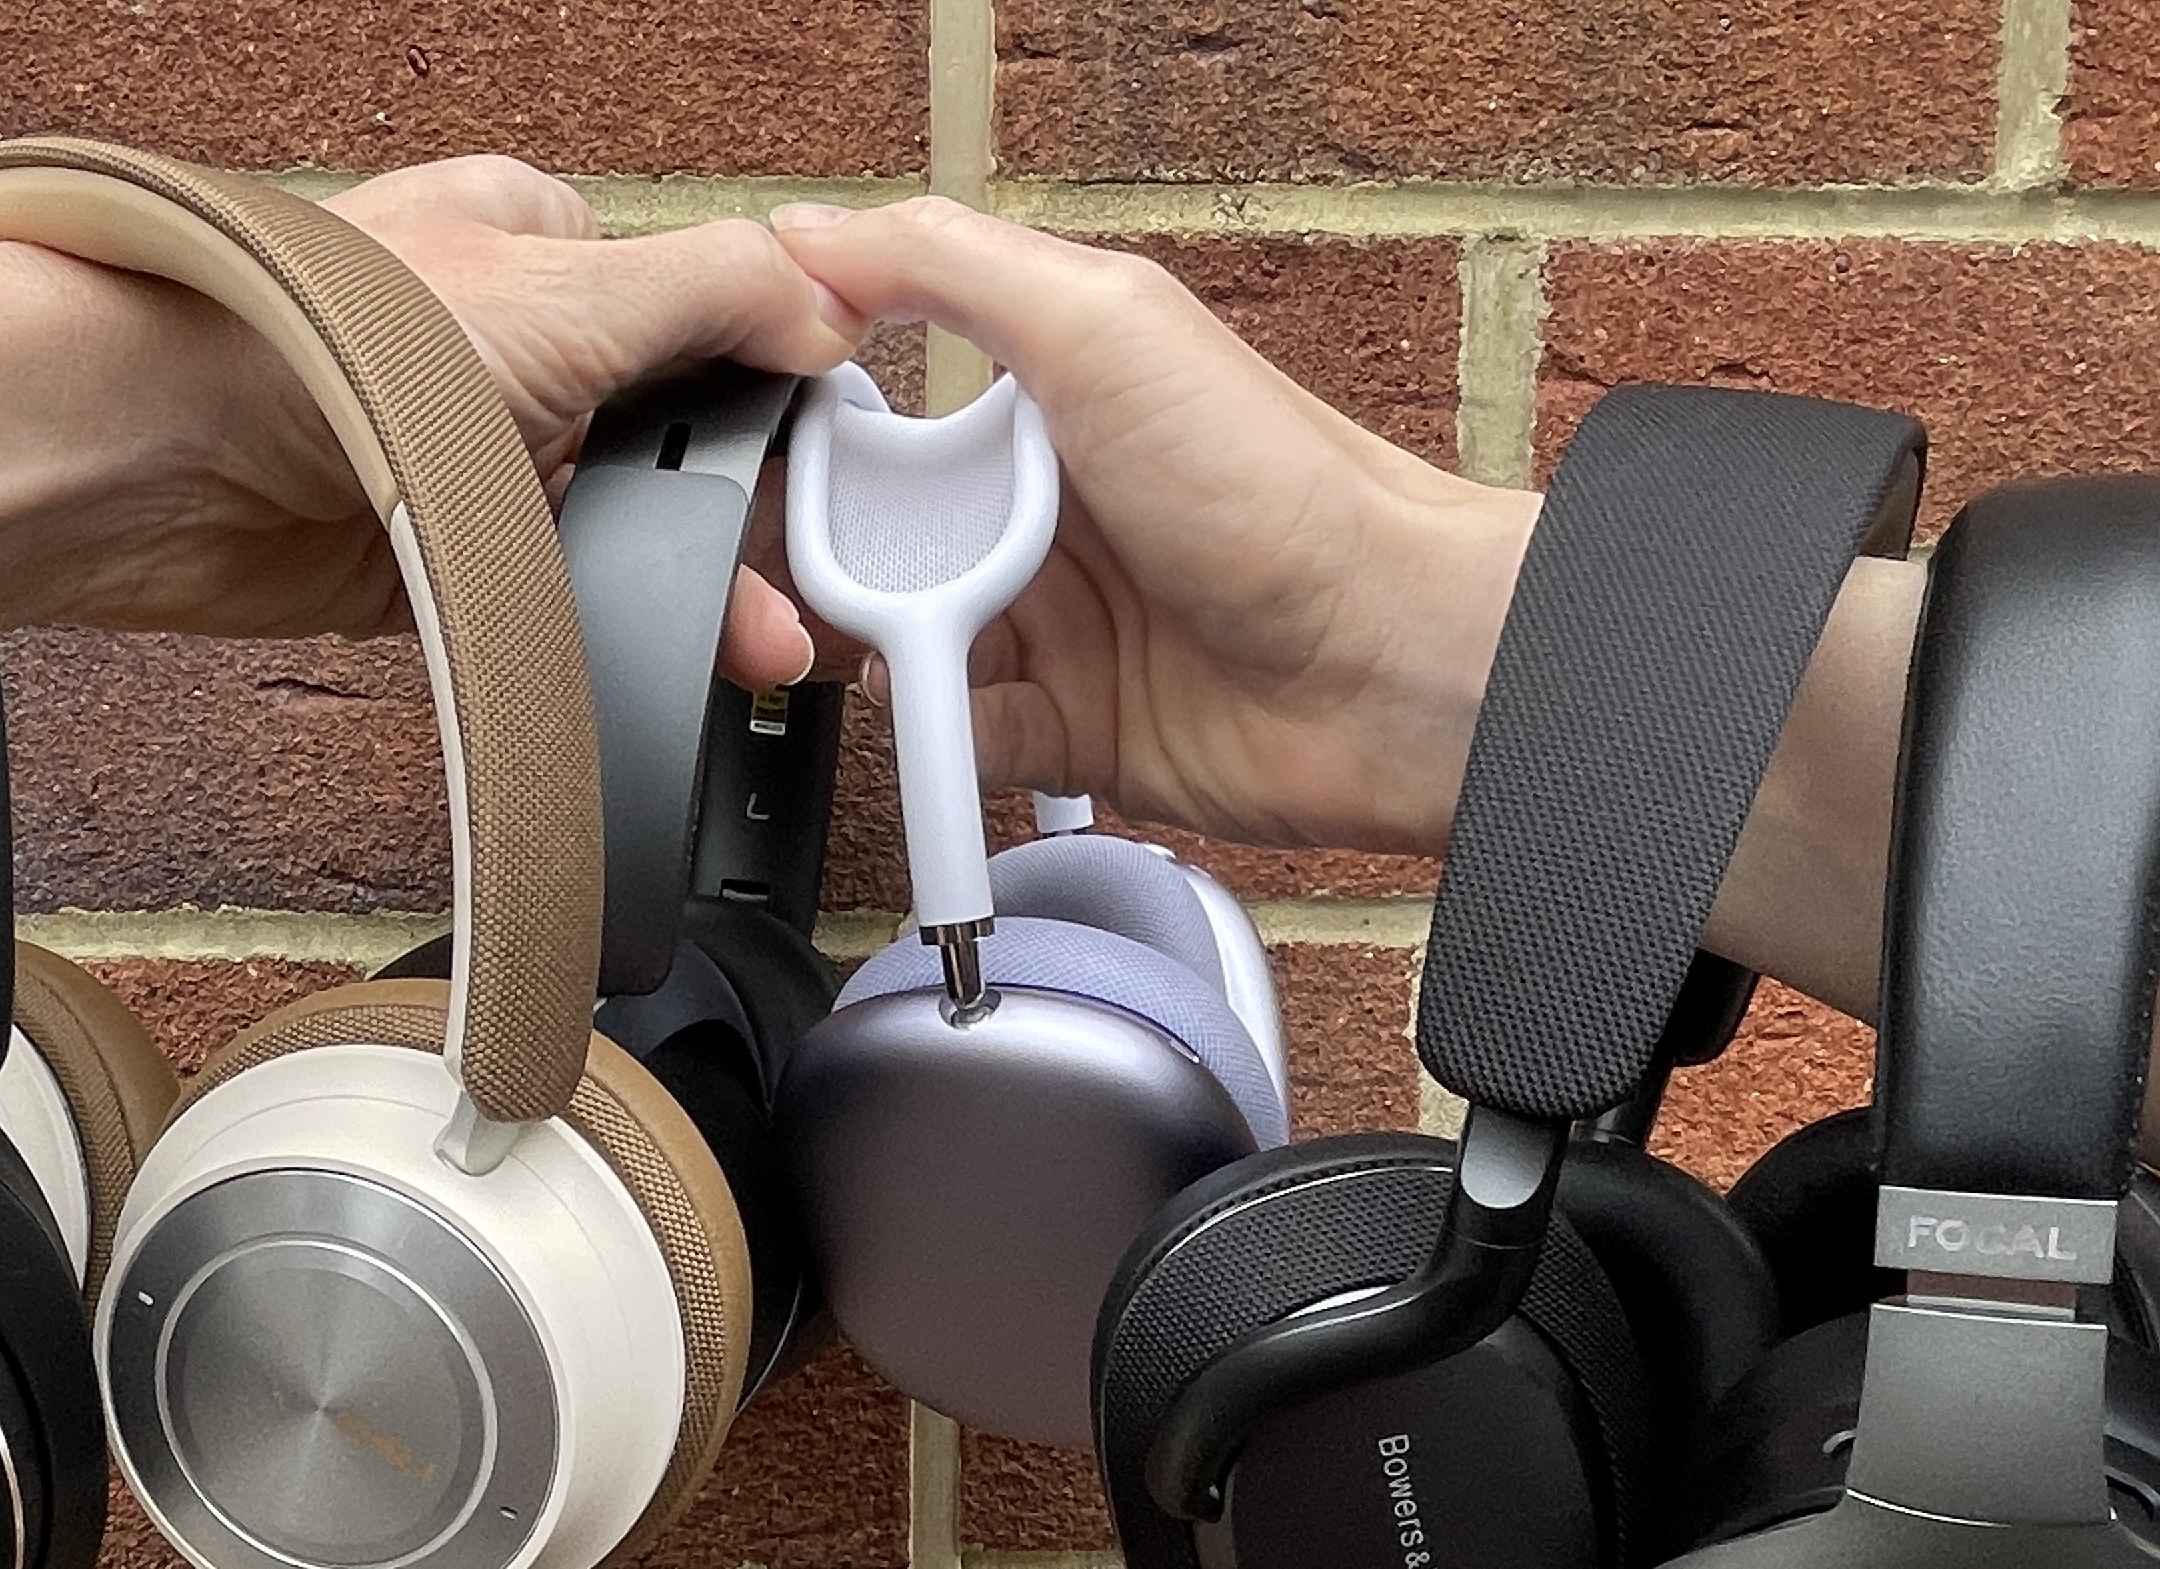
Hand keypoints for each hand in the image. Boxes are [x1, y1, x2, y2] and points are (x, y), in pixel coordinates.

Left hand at [0, 155, 862, 684]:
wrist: (158, 455)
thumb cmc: (320, 339)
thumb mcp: (571, 285)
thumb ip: (721, 289)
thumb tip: (833, 306)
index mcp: (542, 243)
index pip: (705, 307)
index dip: (777, 389)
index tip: (842, 469)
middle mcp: (506, 343)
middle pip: (669, 434)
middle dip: (743, 515)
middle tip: (811, 586)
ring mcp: (467, 454)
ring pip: (615, 527)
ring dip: (688, 585)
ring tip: (761, 643)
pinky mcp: (425, 553)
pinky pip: (545, 601)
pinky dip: (602, 633)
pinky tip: (663, 660)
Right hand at [767, 196, 1540, 855]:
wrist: (1390, 665)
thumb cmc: (1283, 489)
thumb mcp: (1102, 322)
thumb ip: (945, 265)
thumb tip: (811, 235)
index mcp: (1041, 402)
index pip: (878, 412)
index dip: (812, 435)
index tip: (769, 455)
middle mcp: (1042, 511)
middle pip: (873, 537)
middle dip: (821, 559)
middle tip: (797, 577)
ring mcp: (1057, 625)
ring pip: (899, 643)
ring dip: (868, 650)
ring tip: (873, 645)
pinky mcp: (1070, 730)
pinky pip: (958, 741)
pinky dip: (934, 741)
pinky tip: (941, 721)